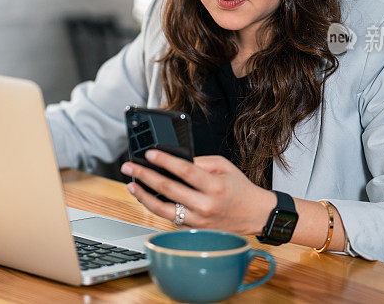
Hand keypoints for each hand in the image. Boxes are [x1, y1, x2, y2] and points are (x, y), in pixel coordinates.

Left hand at [120, 150, 275, 235]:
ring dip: (143, 195)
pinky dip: (156, 207)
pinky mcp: (194, 230)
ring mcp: (198, 221)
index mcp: (214, 186)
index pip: (184, 170)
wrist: (254, 215)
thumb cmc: (239, 188)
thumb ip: (199, 162)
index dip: (164, 161)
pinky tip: (146, 197)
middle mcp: (205, 205)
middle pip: (168, 189)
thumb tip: (174, 159)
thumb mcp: (224, 167)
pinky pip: (170, 218)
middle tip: (129, 167)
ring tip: (131, 185)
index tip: (149, 154)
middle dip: (144, 176)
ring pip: (163, 208)